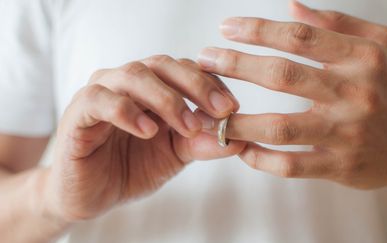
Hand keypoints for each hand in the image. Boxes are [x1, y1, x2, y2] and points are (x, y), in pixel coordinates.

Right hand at [45, 56, 244, 221]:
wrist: (92, 195)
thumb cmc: (132, 168)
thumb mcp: (176, 156)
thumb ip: (202, 143)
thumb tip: (240, 137)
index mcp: (151, 87)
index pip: (185, 69)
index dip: (211, 84)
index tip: (233, 108)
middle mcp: (127, 82)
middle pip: (162, 64)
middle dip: (196, 85)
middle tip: (220, 110)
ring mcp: (101, 93)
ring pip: (134, 75)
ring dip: (167, 99)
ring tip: (188, 126)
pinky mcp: (78, 113)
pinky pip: (100, 100)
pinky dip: (127, 111)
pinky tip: (148, 131)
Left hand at [196, 1, 386, 189]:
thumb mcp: (379, 46)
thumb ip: (336, 24)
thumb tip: (291, 8)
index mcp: (362, 59)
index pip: (299, 37)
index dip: (257, 30)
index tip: (226, 28)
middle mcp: (354, 95)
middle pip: (282, 75)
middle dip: (235, 64)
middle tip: (204, 60)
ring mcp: (346, 135)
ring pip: (280, 127)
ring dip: (238, 121)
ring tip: (210, 114)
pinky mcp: (339, 167)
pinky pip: (291, 166)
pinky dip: (260, 159)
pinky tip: (241, 148)